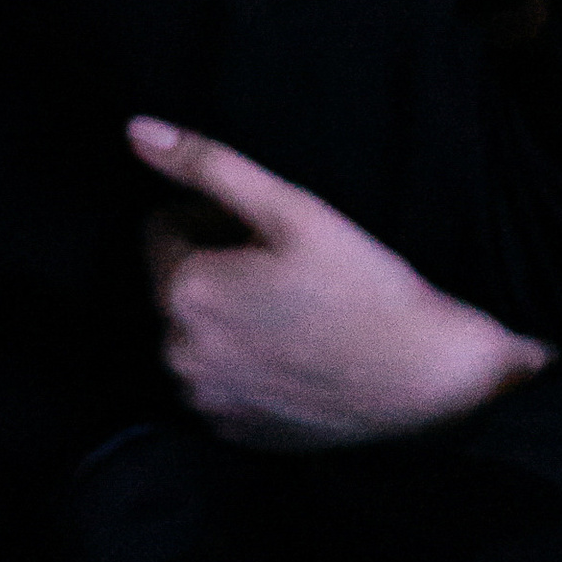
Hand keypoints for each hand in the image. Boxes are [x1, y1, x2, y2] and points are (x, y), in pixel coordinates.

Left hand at [127, 120, 549, 444]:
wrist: (425, 380)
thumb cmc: (363, 286)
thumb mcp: (291, 209)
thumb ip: (206, 165)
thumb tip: (136, 130)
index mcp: (185, 292)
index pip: (162, 228)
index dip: (213, 219)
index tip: (267, 233)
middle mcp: (178, 353)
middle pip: (176, 283)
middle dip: (215, 268)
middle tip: (286, 273)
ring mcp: (203, 400)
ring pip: (193, 332)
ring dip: (224, 317)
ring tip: (292, 315)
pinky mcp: (229, 431)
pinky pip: (214, 379)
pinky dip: (239, 363)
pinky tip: (292, 355)